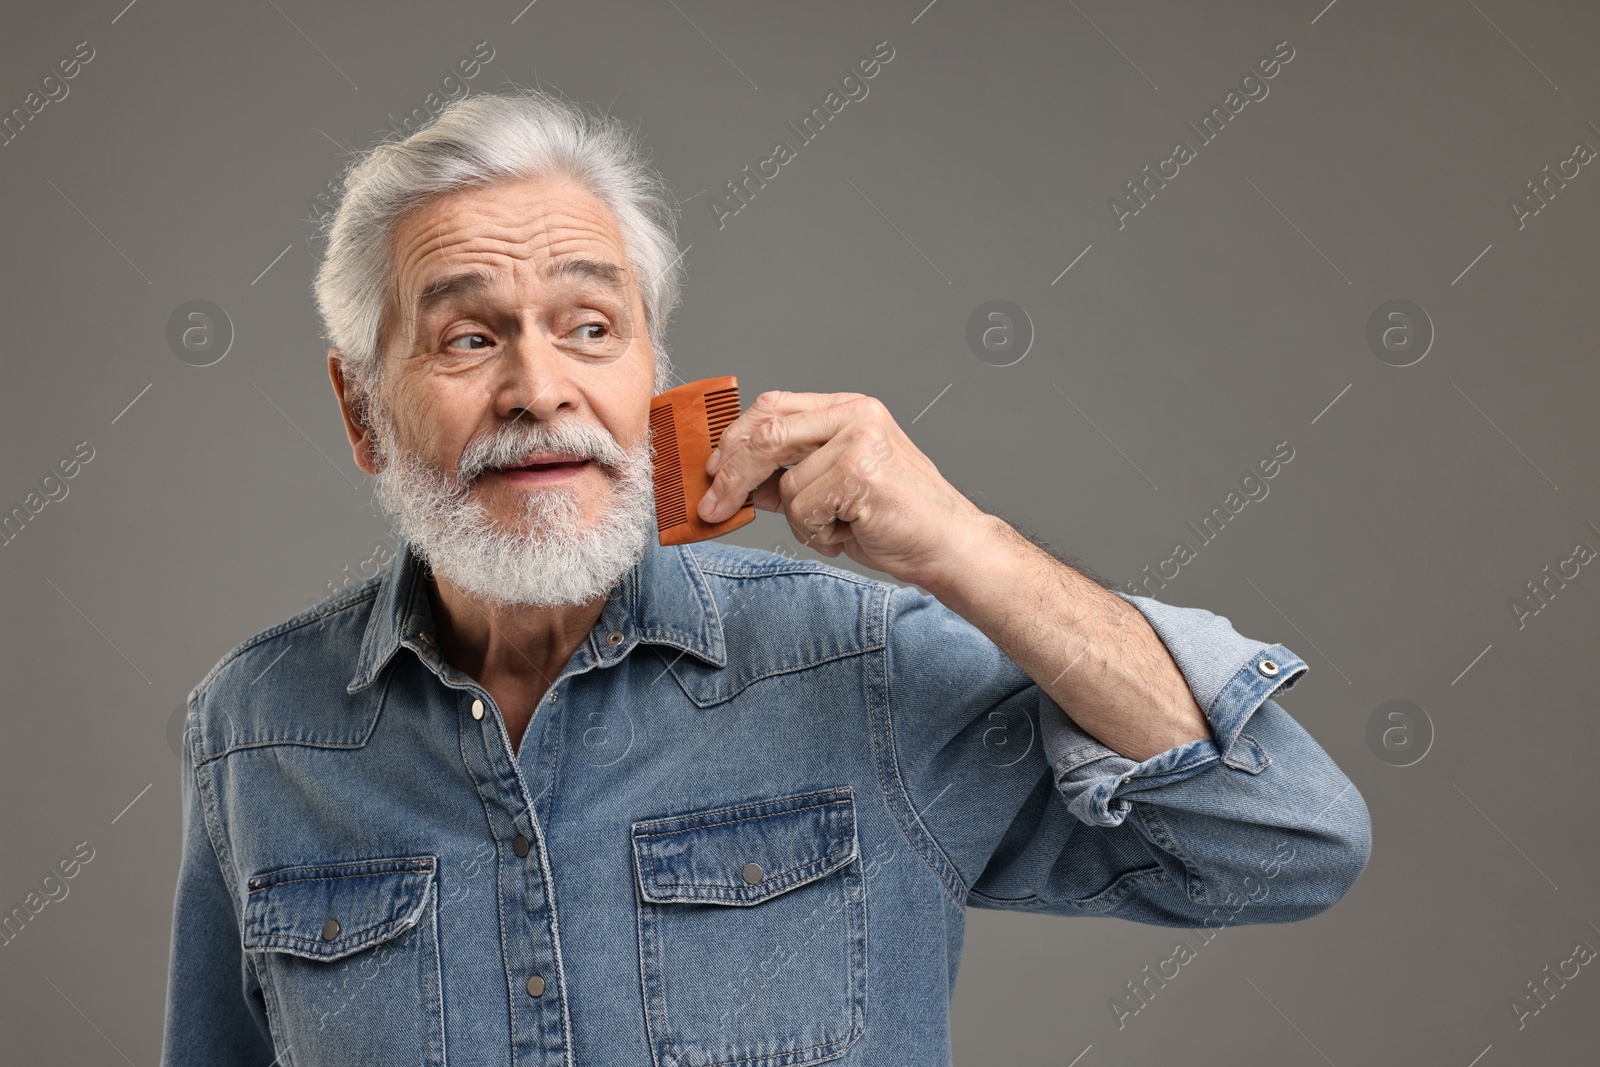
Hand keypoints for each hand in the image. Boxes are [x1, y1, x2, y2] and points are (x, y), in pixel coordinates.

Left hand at [697, 390, 991, 587]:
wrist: (948, 547)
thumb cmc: (895, 521)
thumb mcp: (831, 491)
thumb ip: (786, 477)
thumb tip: (730, 481)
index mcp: (848, 409)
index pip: (773, 407)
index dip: (734, 439)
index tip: (712, 471)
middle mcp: (855, 414)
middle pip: (766, 432)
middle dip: (730, 475)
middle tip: (713, 508)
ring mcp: (859, 439)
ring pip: (786, 485)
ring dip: (803, 521)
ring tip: (839, 528)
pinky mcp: (859, 471)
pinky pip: (804, 509)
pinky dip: (819, 534)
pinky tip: (851, 534)